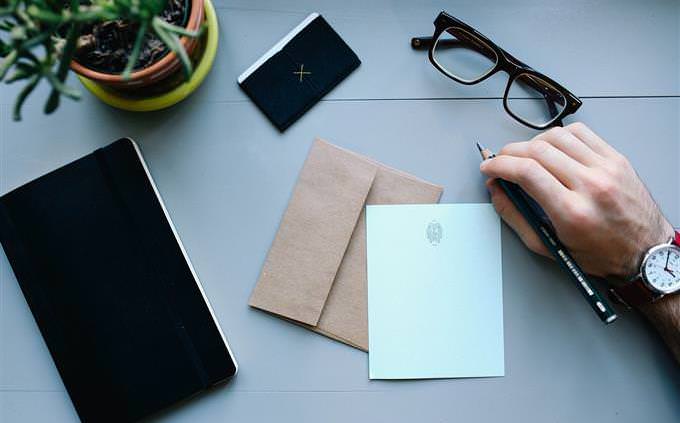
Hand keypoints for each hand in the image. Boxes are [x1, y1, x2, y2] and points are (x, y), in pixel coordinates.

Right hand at [479, 122, 673, 280]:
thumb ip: (515, 217)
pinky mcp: (617, 159)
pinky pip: (581, 132)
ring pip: (557, 136)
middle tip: (501, 161)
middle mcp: (591, 185)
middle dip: (509, 152)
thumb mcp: (548, 245)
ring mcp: (606, 169)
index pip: (526, 172)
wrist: (644, 252)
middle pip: (538, 150)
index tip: (489, 167)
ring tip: (526, 155)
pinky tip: (553, 147)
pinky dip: (559, 135)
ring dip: (532, 142)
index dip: (499, 165)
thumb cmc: (600, 253)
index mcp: (572, 211)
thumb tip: (496, 191)